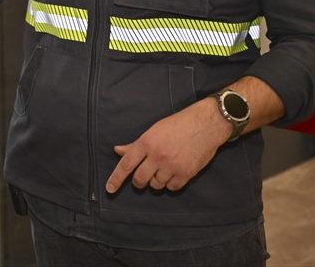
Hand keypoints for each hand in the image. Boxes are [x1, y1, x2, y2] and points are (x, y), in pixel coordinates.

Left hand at [105, 97, 231, 193]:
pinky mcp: (186, 173)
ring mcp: (172, 165)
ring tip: (163, 169)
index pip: (126, 164)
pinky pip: (171, 188)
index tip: (109, 189)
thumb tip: (117, 150)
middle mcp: (157, 155)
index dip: (116, 178)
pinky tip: (174, 173)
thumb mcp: (153, 130)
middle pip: (140, 179)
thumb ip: (135, 145)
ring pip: (156, 185)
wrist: (205, 125)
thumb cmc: (177, 125)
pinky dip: (170, 184)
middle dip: (139, 182)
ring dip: (156, 181)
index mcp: (146, 142)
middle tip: (142, 178)